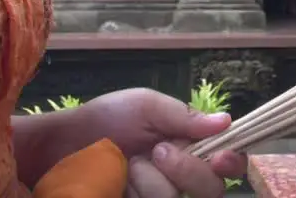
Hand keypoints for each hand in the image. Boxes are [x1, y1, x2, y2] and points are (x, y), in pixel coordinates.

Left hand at [81, 88, 245, 197]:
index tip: (220, 157)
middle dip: (189, 169)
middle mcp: (182, 177)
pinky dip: (141, 193)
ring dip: (154, 180)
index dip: (232, 162)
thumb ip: (183, 115)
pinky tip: (122, 182)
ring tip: (128, 164)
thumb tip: (226, 122)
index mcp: (190, 147)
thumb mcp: (145, 106)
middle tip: (159, 151)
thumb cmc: (106, 119)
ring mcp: (161, 196)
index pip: (227, 162)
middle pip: (212, 188)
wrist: (63, 145)